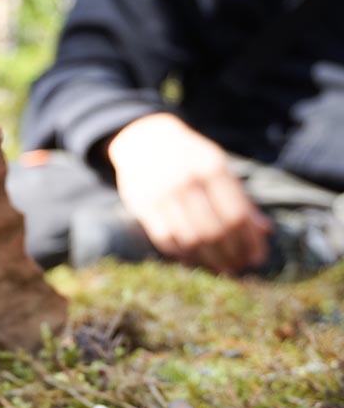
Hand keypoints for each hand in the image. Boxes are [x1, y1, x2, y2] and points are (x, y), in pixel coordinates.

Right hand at [106, 113, 271, 274]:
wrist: (143, 139)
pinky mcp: (143, 207)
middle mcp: (187, 181)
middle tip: (239, 268)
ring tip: (222, 268)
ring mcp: (162, 195)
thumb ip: (240, 197)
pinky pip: (167, 241)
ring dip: (210, 260)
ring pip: (191, 240)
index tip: (257, 258)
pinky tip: (196, 259)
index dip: (250, 242)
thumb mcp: (218, 166)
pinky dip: (184, 255)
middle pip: (215, 231)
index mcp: (212, 168)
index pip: (237, 215)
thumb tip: (265, 231)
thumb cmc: (189, 156)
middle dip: (231, 254)